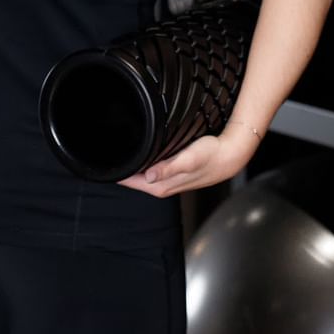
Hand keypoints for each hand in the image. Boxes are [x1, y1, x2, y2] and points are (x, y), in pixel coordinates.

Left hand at [117, 123, 260, 198]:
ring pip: (141, 174)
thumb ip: (169, 168)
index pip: (129, 181)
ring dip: (131, 163)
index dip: (116, 170)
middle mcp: (161, 186)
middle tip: (105, 147)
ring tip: (117, 148)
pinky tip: (140, 152)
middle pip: (132, 178)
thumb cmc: (211, 156)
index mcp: (161, 186)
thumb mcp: (189, 159)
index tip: (103, 157)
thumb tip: (149, 176)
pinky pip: (151, 169)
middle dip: (120, 166)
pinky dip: (143, 162)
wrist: (230, 156)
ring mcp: (167, 180)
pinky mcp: (172, 173)